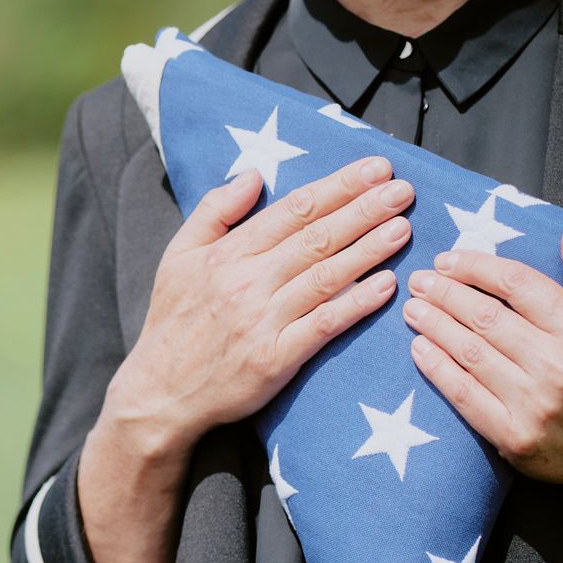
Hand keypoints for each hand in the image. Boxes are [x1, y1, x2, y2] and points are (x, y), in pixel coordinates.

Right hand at [106, 156, 414, 455]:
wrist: (159, 393)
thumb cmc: (172, 323)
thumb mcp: (177, 256)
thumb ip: (214, 211)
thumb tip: (254, 175)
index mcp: (227, 254)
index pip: (293, 210)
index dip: (338, 187)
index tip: (374, 169)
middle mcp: (247, 282)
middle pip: (317, 237)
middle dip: (364, 209)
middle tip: (404, 189)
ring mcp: (263, 321)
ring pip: (325, 276)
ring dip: (369, 249)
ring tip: (403, 227)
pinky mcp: (276, 359)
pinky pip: (324, 324)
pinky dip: (356, 303)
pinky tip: (386, 285)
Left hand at [400, 227, 562, 509]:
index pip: (518, 285)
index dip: (477, 267)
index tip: (448, 259)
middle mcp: (557, 365)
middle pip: (486, 317)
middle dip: (446, 294)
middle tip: (420, 281)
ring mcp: (533, 403)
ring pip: (470, 352)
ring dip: (434, 326)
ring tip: (413, 309)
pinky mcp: (512, 435)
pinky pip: (464, 395)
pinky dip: (437, 369)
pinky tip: (419, 349)